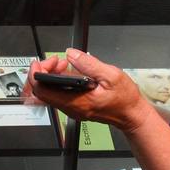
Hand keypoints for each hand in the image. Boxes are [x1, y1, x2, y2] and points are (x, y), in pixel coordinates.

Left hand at [25, 50, 152, 133]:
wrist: (131, 115)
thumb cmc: (125, 99)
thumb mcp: (111, 75)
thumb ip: (89, 64)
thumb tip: (72, 54)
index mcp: (77, 102)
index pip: (43, 91)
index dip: (37, 74)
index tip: (41, 62)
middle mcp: (71, 108)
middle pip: (43, 91)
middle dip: (45, 71)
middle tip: (57, 60)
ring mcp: (72, 108)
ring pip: (50, 92)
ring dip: (53, 75)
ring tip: (65, 64)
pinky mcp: (75, 106)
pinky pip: (59, 94)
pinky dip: (60, 81)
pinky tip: (70, 72)